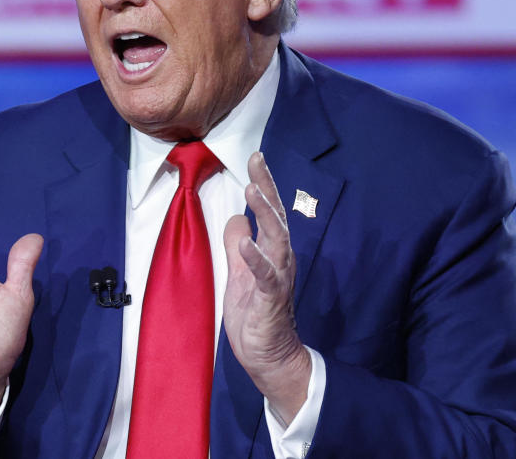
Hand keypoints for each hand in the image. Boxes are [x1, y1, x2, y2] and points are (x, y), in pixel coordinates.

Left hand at [222, 152, 310, 424]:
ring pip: (276, 240)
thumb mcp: (239, 273)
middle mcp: (280, 260)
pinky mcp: (271, 300)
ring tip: (253, 191)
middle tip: (258, 160)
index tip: (256, 157)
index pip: (269, 212)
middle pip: (277, 217)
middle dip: (267, 187)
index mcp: (271, 252)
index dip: (263, 184)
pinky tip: (245, 244)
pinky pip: (266, 277)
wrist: (270, 357)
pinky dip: (256, 259)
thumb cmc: (255, 314)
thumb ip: (238, 244)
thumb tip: (236, 217)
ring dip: (265, 215)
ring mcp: (278, 279)